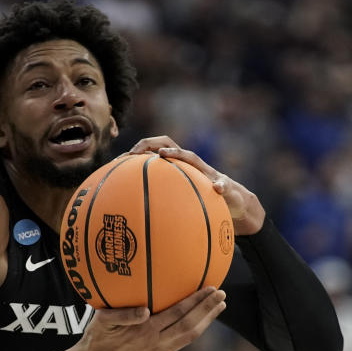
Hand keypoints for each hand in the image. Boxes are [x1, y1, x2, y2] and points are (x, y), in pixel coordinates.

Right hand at [75, 287, 225, 350]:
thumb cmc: (96, 337)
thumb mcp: (102, 321)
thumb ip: (123, 314)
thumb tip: (146, 310)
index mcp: (145, 332)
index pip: (178, 313)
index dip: (196, 301)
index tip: (211, 289)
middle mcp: (156, 345)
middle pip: (190, 326)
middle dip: (208, 309)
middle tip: (222, 294)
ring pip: (189, 337)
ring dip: (206, 321)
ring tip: (219, 306)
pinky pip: (179, 344)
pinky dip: (192, 331)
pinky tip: (199, 320)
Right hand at [128, 136, 264, 234]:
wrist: (234, 205)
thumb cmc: (233, 200)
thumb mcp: (233, 196)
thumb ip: (226, 189)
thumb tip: (218, 186)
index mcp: (200, 167)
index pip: (185, 154)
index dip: (173, 151)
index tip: (161, 153)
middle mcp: (186, 165)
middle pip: (163, 145)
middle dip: (146, 145)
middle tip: (129, 154)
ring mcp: (177, 172)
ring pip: (154, 158)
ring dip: (138, 157)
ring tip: (117, 165)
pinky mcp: (172, 182)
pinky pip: (154, 174)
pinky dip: (139, 175)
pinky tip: (124, 187)